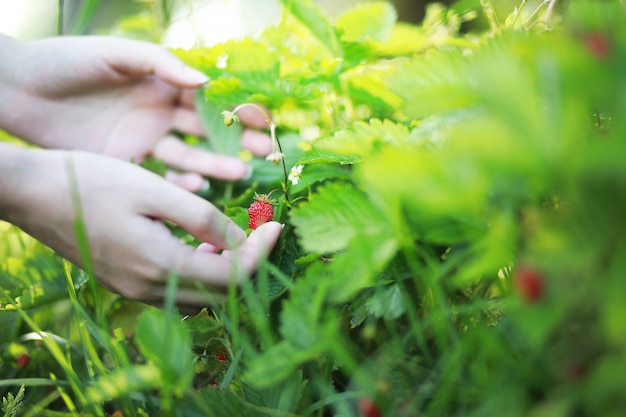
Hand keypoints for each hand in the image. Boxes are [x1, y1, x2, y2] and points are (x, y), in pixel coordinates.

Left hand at [0, 34, 271, 190]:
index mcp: (161, 84)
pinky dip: (179, 184)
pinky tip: (198, 189)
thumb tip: (206, 80)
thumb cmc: (66, 62)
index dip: (236, 108)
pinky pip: (159, 177)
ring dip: (215, 165)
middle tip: (264, 154)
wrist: (18, 91)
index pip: (209, 98)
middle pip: (206, 130)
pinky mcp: (126, 164)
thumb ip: (160, 63)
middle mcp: (158, 113)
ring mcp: (143, 140)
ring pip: (188, 156)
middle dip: (236, 140)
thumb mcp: (115, 54)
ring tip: (240, 173)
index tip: (262, 120)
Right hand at [0, 144, 281, 308]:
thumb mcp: (155, 191)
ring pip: (200, 297)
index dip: (262, 253)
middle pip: (220, 295)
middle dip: (250, 266)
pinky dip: (199, 274)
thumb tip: (242, 238)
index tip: (278, 224)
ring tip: (231, 237)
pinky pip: (176, 291)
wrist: (32, 193)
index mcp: (161, 265)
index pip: (232, 276)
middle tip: (262, 231)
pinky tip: (199, 246)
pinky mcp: (125, 283)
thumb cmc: (92, 182)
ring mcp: (135, 290)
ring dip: (225, 273)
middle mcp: (149, 288)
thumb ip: (202, 218)